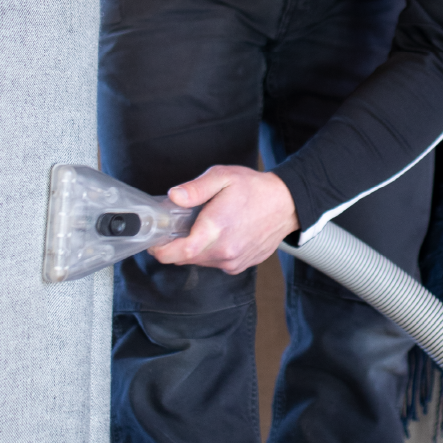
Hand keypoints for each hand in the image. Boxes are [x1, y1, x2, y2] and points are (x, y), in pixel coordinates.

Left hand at [150, 166, 299, 273]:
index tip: (155, 242)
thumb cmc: (255, 189)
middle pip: (185, 259)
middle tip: (179, 227)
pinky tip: (221, 234)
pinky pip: (217, 263)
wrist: (287, 204)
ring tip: (203, 228)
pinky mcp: (241, 265)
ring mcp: (234, 261)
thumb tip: (174, 196)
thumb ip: (196, 188)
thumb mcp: (223, 177)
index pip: (177, 253)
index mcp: (215, 230)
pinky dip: (212, 252)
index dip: (160, 250)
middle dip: (177, 246)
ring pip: (201, 262)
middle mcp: (224, 251)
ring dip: (195, 249)